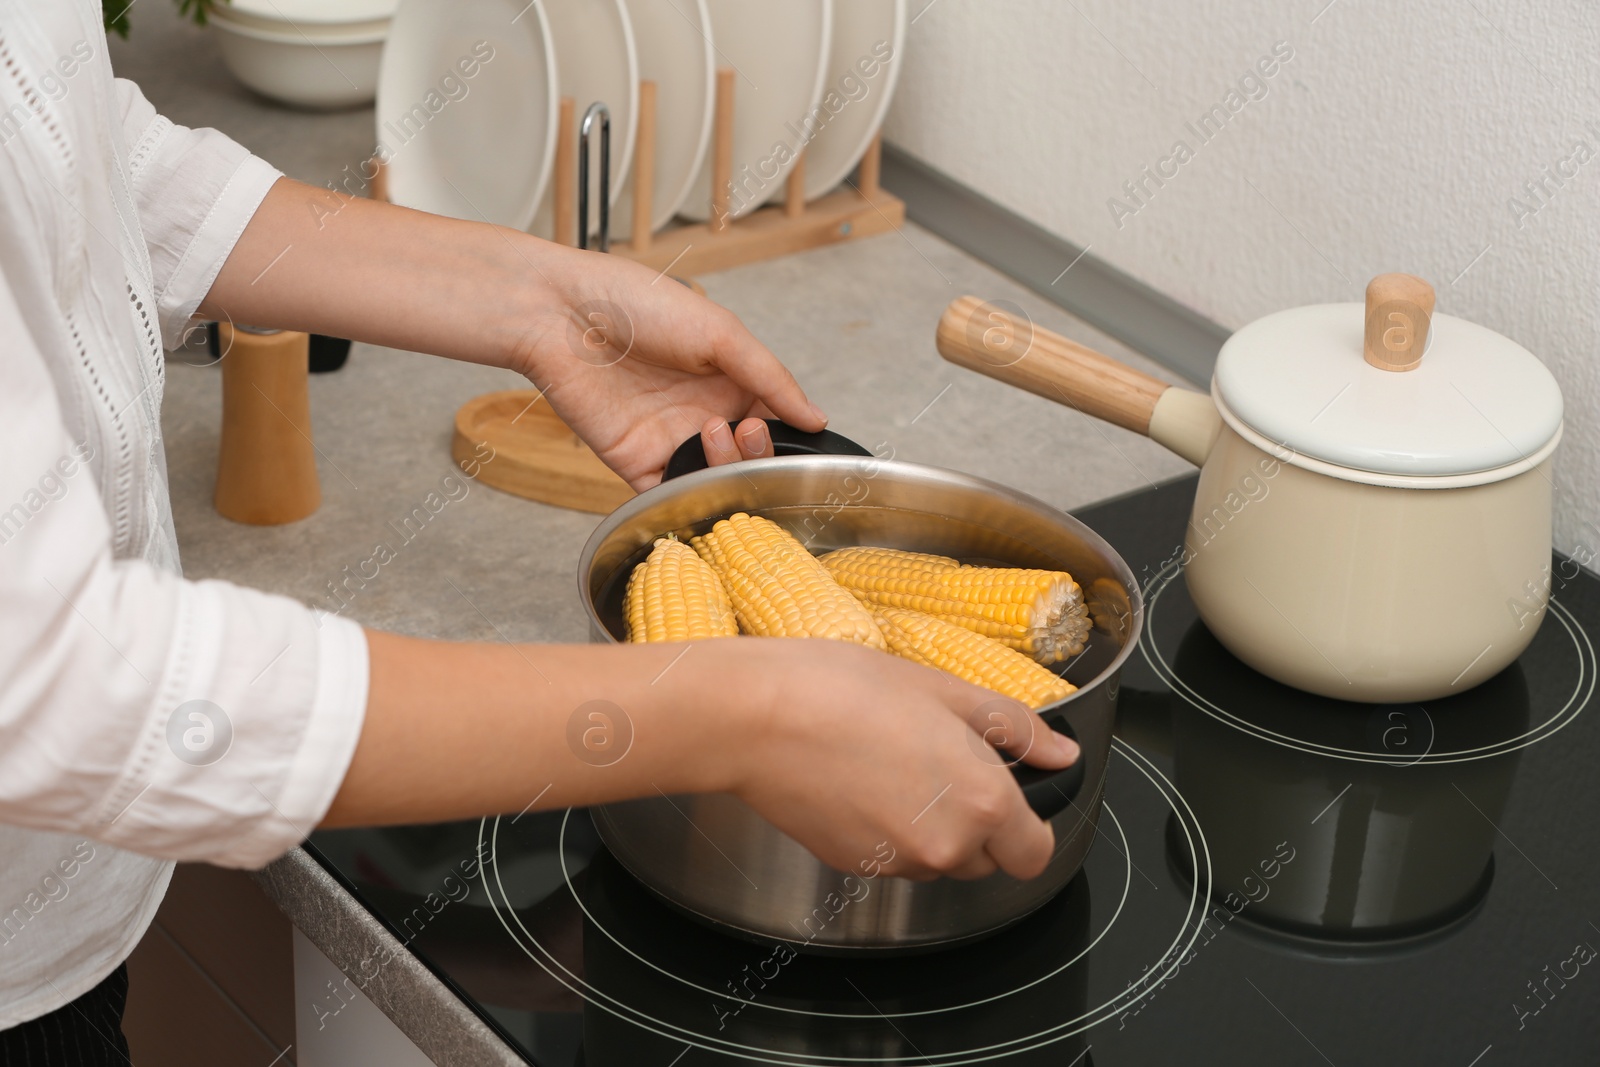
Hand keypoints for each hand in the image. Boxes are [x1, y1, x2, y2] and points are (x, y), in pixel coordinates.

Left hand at [509, 248, 827, 489]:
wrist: (562, 313)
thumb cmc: (636, 302)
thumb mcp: (720, 331)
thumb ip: (771, 378)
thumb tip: (816, 418)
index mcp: (728, 379)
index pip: (774, 421)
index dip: (787, 432)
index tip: (796, 430)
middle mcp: (702, 412)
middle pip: (749, 457)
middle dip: (758, 451)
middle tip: (747, 428)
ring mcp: (670, 440)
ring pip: (717, 481)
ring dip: (728, 468)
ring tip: (716, 431)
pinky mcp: (636, 464)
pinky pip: (671, 497)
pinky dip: (691, 500)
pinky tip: (700, 480)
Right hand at [716, 639, 1080, 881]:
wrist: (757, 718)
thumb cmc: (843, 690)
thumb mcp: (942, 689)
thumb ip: (1013, 727)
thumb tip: (1061, 753)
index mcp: (981, 800)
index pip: (1036, 852)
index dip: (1029, 823)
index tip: (1011, 792)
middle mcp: (945, 845)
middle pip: (987, 859)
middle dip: (977, 822)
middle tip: (940, 761)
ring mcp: (896, 863)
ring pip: (937, 859)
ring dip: (930, 826)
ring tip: (892, 762)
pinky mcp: (855, 866)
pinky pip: (892, 859)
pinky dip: (887, 831)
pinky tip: (861, 780)